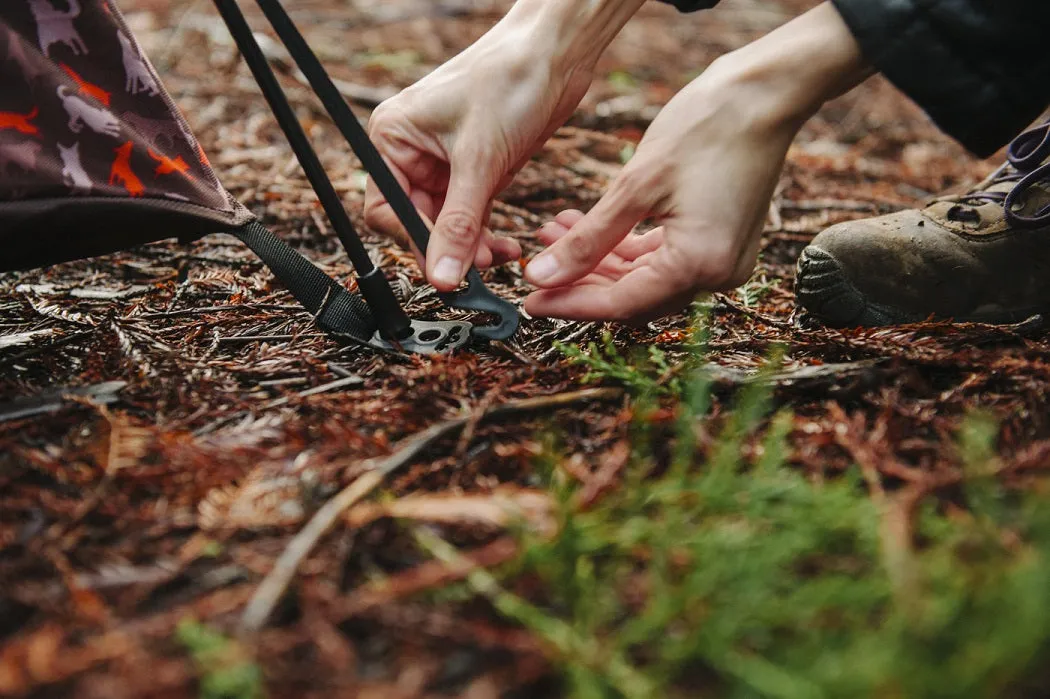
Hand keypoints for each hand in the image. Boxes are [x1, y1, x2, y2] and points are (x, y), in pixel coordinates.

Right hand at [364, 8, 596, 289]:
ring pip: (446, 225)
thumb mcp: (479, 160)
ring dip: (470, 246)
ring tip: (498, 256)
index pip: (386, 209)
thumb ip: (458, 224)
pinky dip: (485, 234)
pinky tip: (506, 246)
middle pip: (416, 222)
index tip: (444, 267)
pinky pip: (470, 216)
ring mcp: (444, 162)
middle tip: (477, 266)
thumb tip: (442, 274)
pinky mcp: (475, 169)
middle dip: (447, 246)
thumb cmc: (508, 82)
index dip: (413, 240)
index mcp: (392, 138)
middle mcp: (411, 152)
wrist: (555, 53)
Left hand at [524, 2, 870, 322]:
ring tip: (554, 232)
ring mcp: (723, 261)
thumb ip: (587, 240)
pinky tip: (588, 226)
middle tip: (536, 263)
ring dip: (599, 260)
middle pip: (634, 296)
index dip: (570, 303)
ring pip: (646, 278)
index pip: (621, 303)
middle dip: (582, 280)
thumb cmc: (705, 129)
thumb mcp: (635, 186)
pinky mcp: (721, 243)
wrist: (765, 93)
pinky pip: (665, 259)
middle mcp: (717, 275)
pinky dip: (626, 248)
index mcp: (699, 265)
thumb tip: (542, 277)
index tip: (529, 300)